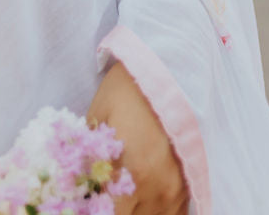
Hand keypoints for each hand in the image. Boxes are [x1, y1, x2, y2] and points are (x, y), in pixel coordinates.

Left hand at [86, 62, 189, 214]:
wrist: (170, 69)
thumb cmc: (127, 90)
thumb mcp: (98, 119)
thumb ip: (89, 159)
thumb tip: (79, 185)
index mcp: (130, 174)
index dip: (94, 210)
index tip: (88, 200)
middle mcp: (157, 189)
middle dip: (115, 210)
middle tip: (103, 195)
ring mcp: (177, 189)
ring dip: (136, 212)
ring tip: (123, 196)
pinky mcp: (190, 184)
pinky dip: (157, 211)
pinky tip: (143, 198)